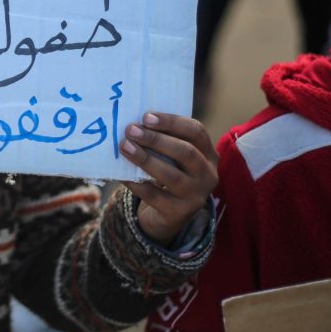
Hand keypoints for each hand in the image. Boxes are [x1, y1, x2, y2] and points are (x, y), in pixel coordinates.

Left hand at [120, 112, 217, 245]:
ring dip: (145, 159)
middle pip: (186, 152)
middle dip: (156, 139)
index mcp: (209, 154)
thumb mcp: (173, 157)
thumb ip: (163, 140)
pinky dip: (136, 183)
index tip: (146, 117)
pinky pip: (154, 195)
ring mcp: (196, 196)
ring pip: (171, 175)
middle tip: (131, 130)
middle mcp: (208, 175)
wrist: (169, 214)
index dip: (172, 122)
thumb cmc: (169, 173)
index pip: (196, 132)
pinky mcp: (179, 213)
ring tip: (125, 147)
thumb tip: (134, 123)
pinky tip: (121, 174)